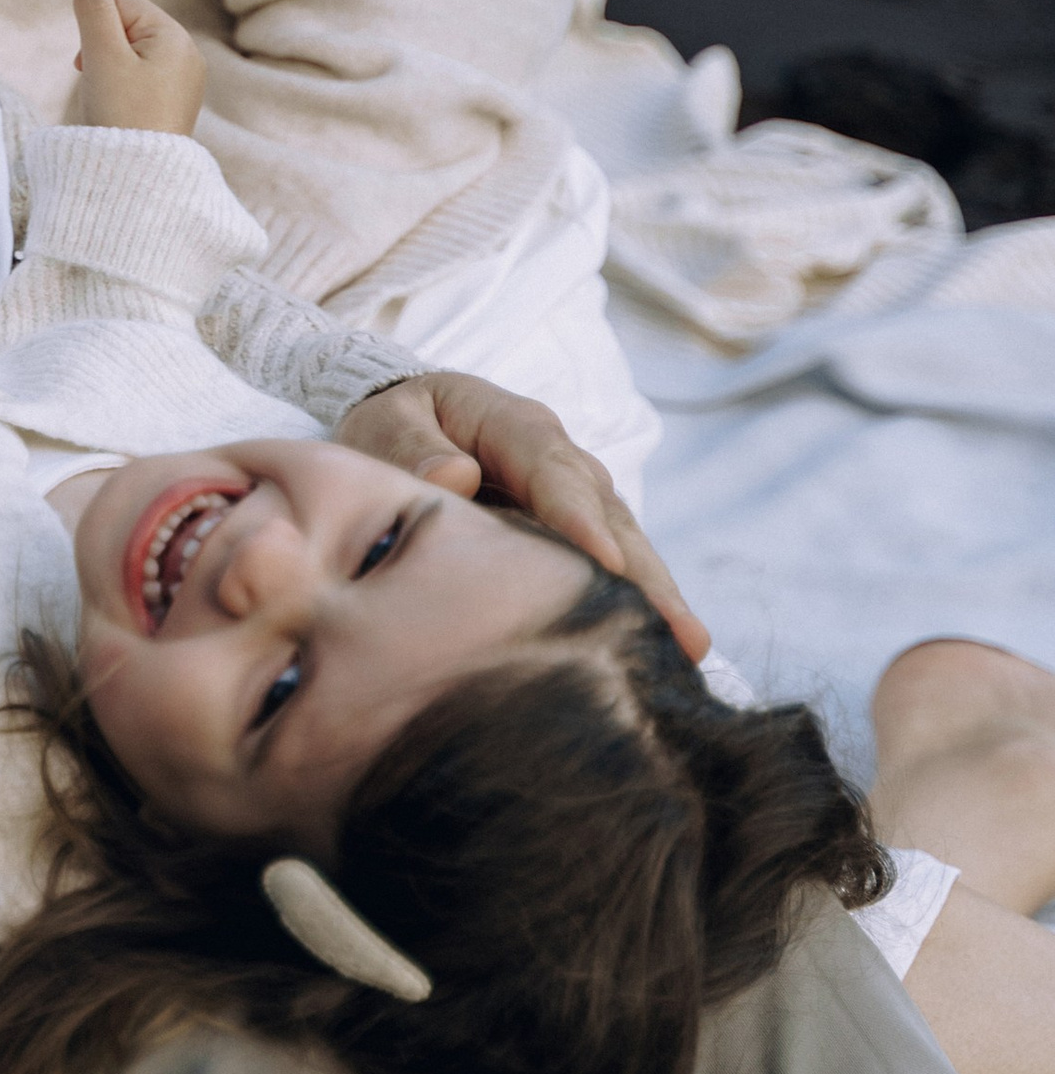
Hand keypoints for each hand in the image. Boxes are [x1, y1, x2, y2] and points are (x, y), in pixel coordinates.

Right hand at [67, 0, 206, 136]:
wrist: (138, 179)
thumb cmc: (121, 115)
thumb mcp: (101, 56)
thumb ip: (93, 12)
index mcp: (174, 37)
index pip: (122, 3)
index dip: (95, 27)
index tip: (88, 62)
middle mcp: (187, 54)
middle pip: (128, 27)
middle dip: (103, 49)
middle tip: (97, 82)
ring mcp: (184, 81)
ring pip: (132, 54)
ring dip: (109, 70)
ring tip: (108, 101)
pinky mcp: (175, 104)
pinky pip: (142, 79)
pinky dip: (123, 89)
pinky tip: (119, 112)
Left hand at [337, 369, 709, 658]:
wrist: (406, 425)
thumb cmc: (394, 427)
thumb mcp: (384, 427)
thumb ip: (410, 450)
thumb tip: (453, 476)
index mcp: (513, 423)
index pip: (552, 471)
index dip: (580, 519)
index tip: (606, 566)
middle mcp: (559, 457)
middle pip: (607, 514)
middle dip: (645, 573)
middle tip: (682, 633)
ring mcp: (575, 493)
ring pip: (622, 542)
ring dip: (655, 594)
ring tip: (689, 650)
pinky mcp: (575, 529)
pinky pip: (610, 563)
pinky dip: (633, 601)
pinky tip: (656, 647)